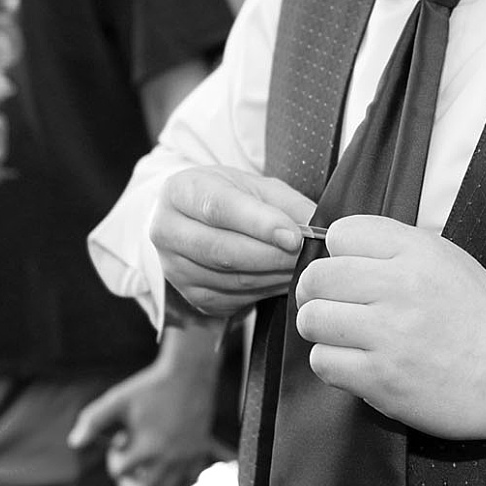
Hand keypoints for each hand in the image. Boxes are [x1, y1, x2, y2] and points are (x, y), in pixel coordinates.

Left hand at [69, 329, 223, 485]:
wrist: (189, 375)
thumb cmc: (149, 388)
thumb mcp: (117, 400)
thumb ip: (93, 421)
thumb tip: (74, 443)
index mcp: (147, 447)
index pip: (120, 472)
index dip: (114, 458)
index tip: (119, 440)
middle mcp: (168, 459)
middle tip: (127, 471)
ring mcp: (186, 459)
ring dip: (152, 485)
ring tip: (148, 465)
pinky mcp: (200, 454)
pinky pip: (188, 481)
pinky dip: (175, 479)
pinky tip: (168, 459)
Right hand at [148, 165, 317, 321]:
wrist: (193, 221)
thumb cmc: (226, 198)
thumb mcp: (255, 186)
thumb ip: (286, 203)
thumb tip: (318, 227)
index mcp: (180, 191)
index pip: (219, 208)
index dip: (260, 224)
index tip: (294, 235)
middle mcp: (168, 231)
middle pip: (224, 251)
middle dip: (273, 255)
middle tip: (306, 254)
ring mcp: (176, 269)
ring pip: (232, 280)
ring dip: (274, 276)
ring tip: (300, 266)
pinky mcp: (192, 297)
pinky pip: (235, 299)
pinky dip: (265, 291)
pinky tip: (280, 279)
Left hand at [294, 218, 485, 449]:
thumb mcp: (450, 262)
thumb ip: (398, 250)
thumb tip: (343, 251)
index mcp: (418, 252)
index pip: (342, 233)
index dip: (339, 255)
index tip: (351, 275)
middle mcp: (400, 287)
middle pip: (317, 278)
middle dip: (318, 294)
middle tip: (335, 309)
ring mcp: (389, 334)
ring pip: (312, 321)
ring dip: (323, 332)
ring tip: (348, 339)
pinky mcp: (381, 378)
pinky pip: (324, 363)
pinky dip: (335, 365)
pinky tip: (360, 365)